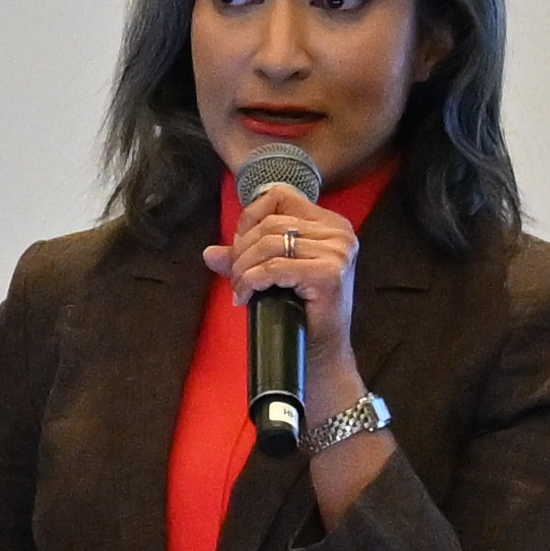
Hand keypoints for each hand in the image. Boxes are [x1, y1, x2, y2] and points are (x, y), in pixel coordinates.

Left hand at [207, 180, 361, 369]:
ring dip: (243, 269)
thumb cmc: (301, 314)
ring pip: (268, 244)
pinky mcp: (329, 274)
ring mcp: (337, 252)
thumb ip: (245, 258)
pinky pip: (273, 268)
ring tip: (240, 289)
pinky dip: (251, 282)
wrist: (322, 354)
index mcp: (331, 224)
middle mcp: (339, 233)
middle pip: (270, 223)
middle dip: (242, 250)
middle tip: (235, 277)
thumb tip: (210, 253)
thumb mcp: (272, 276)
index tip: (240, 246)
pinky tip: (245, 298)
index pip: (280, 196)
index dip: (250, 217)